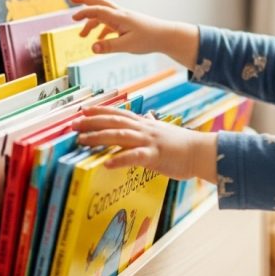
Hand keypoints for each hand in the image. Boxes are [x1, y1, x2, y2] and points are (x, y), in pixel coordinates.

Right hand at [69, 0, 199, 69]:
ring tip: (81, 36)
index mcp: (119, 17)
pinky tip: (98, 40)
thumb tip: (92, 47)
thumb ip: (109, 46)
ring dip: (91, 23)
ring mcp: (124, 19)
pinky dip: (101, 29)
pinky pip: (110, 24)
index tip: (73, 18)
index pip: (98, 10)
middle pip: (99, 3)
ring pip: (103, 16)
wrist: (166, 36)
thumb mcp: (128, 45)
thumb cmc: (149, 39)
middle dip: (84, 0)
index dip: (84, 13)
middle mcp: (120, 14)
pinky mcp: (127, 25)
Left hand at [72, 106, 218, 182]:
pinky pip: (134, 157)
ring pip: (120, 136)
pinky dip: (119, 160)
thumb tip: (147, 117)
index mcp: (145, 124)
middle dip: (92, 122)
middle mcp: (144, 129)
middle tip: (73, 124)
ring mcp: (149, 141)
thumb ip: (151, 125)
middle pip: (114, 121)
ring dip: (99, 137)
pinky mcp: (155, 156)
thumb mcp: (164, 131)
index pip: (118, 113)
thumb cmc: (182, 145)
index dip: (99, 111)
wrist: (201, 152)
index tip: (83, 110)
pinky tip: (106, 164)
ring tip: (82, 141)